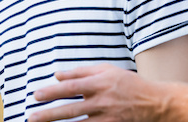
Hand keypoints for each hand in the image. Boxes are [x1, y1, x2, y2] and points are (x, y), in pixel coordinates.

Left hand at [29, 64, 166, 121]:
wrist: (156, 103)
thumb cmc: (128, 83)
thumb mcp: (107, 70)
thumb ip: (81, 72)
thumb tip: (57, 75)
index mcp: (101, 83)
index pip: (72, 87)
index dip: (53, 91)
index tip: (36, 95)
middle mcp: (103, 101)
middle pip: (72, 109)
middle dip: (49, 114)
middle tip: (32, 117)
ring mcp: (108, 118)